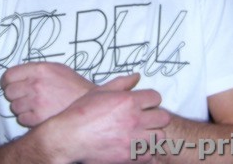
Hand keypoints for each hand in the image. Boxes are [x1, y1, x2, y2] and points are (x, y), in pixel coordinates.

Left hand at [1, 62, 94, 126]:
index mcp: (39, 69)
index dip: (6, 81)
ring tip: (34, 106)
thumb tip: (19, 73)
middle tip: (24, 96)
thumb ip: (37, 69)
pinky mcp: (38, 119)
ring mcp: (36, 102)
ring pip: (14, 107)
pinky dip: (27, 118)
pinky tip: (38, 114)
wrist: (88, 104)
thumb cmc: (73, 86)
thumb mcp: (57, 68)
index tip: (9, 85)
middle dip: (15, 95)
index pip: (9, 75)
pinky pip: (22, 119)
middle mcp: (35, 84)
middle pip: (9, 92)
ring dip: (21, 107)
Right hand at [42, 74, 169, 163]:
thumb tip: (137, 76)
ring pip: (159, 137)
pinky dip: (146, 152)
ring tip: (141, 134)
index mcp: (128, 101)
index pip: (156, 97)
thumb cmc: (81, 113)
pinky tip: (135, 147)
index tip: (145, 104)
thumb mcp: (100, 91)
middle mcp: (134, 119)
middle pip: (163, 117)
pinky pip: (150, 155)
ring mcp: (133, 139)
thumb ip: (121, 83)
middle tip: (146, 119)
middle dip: (156, 117)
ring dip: (152, 135)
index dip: (151, 100)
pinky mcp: (130, 157)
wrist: (68, 138)